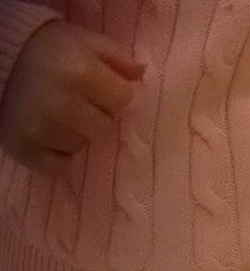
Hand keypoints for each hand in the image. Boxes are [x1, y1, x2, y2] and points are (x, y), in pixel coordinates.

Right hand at [0, 20, 142, 175]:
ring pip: (82, 145)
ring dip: (75, 133)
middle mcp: (61, 104)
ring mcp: (41, 129)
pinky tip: (48, 135)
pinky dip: (56, 156)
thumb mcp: (84, 42)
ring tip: (56, 113)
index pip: (124, 99)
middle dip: (95, 114)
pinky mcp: (24, 149)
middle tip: (74, 101)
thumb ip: (117, 58)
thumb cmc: (47, 50)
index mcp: (80, 72)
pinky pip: (59, 167)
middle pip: (104, 126)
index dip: (113, 93)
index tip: (97, 87)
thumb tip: (142, 75)